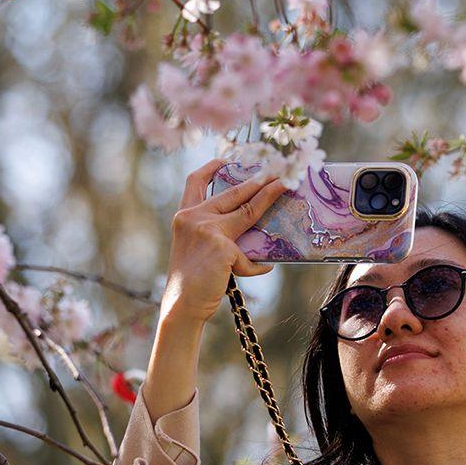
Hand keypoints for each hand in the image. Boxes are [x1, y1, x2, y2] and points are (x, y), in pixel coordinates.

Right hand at [161, 157, 286, 326]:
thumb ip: (214, 233)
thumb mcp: (196, 247)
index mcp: (184, 216)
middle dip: (257, 179)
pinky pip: (249, 256)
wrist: (181, 304)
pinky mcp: (224, 247)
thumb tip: (249, 229)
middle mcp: (193, 217)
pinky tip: (265, 268)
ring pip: (248, 211)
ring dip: (269, 197)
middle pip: (233, 192)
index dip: (212, 167)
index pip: (195, 181)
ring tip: (284, 188)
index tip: (229, 159)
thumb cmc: (189, 280)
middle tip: (275, 171)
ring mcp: (209, 230)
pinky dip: (257, 265)